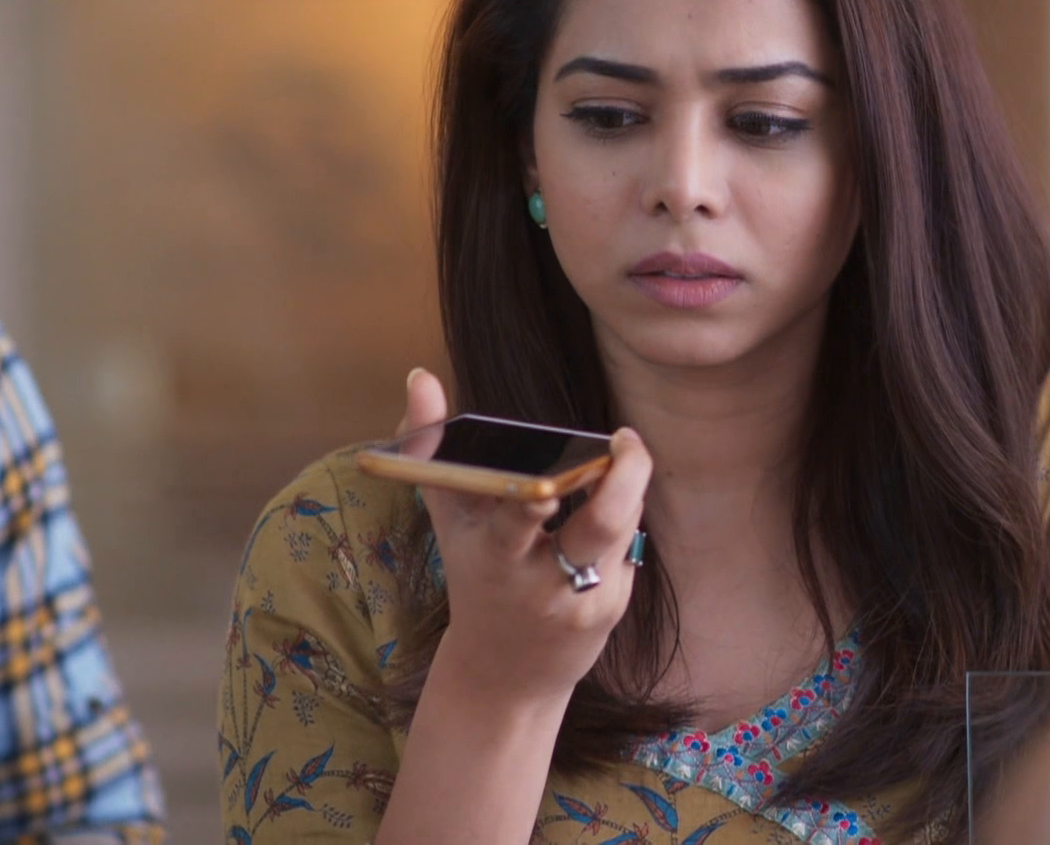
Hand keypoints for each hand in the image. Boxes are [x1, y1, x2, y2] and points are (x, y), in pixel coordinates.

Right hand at [394, 368, 651, 703]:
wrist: (504, 672)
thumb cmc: (475, 575)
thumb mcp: (448, 518)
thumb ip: (430, 447)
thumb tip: (420, 377)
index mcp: (492, 553)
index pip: (517, 521)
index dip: (536, 499)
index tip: (549, 476)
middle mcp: (541, 579)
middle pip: (599, 526)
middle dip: (621, 480)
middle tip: (624, 442)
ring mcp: (583, 596)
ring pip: (622, 527)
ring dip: (624, 488)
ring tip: (615, 461)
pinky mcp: (612, 607)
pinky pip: (629, 546)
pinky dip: (621, 520)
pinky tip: (605, 513)